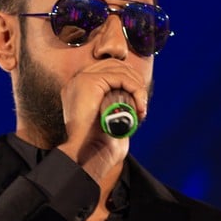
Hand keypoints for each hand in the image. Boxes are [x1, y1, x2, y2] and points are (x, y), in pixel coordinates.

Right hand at [57, 60, 148, 183]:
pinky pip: (120, 77)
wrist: (87, 155)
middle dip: (134, 82)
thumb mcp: (107, 123)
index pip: (108, 71)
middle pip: (115, 65)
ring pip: (119, 69)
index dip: (128, 82)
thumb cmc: (98, 145)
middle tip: (143, 104)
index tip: (139, 102)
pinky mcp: (89, 82)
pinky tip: (139, 104)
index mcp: (78, 88)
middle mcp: (77, 80)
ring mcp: (81, 79)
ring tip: (142, 107)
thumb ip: (114, 112)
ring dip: (137, 86)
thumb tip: (132, 108)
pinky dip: (135, 88)